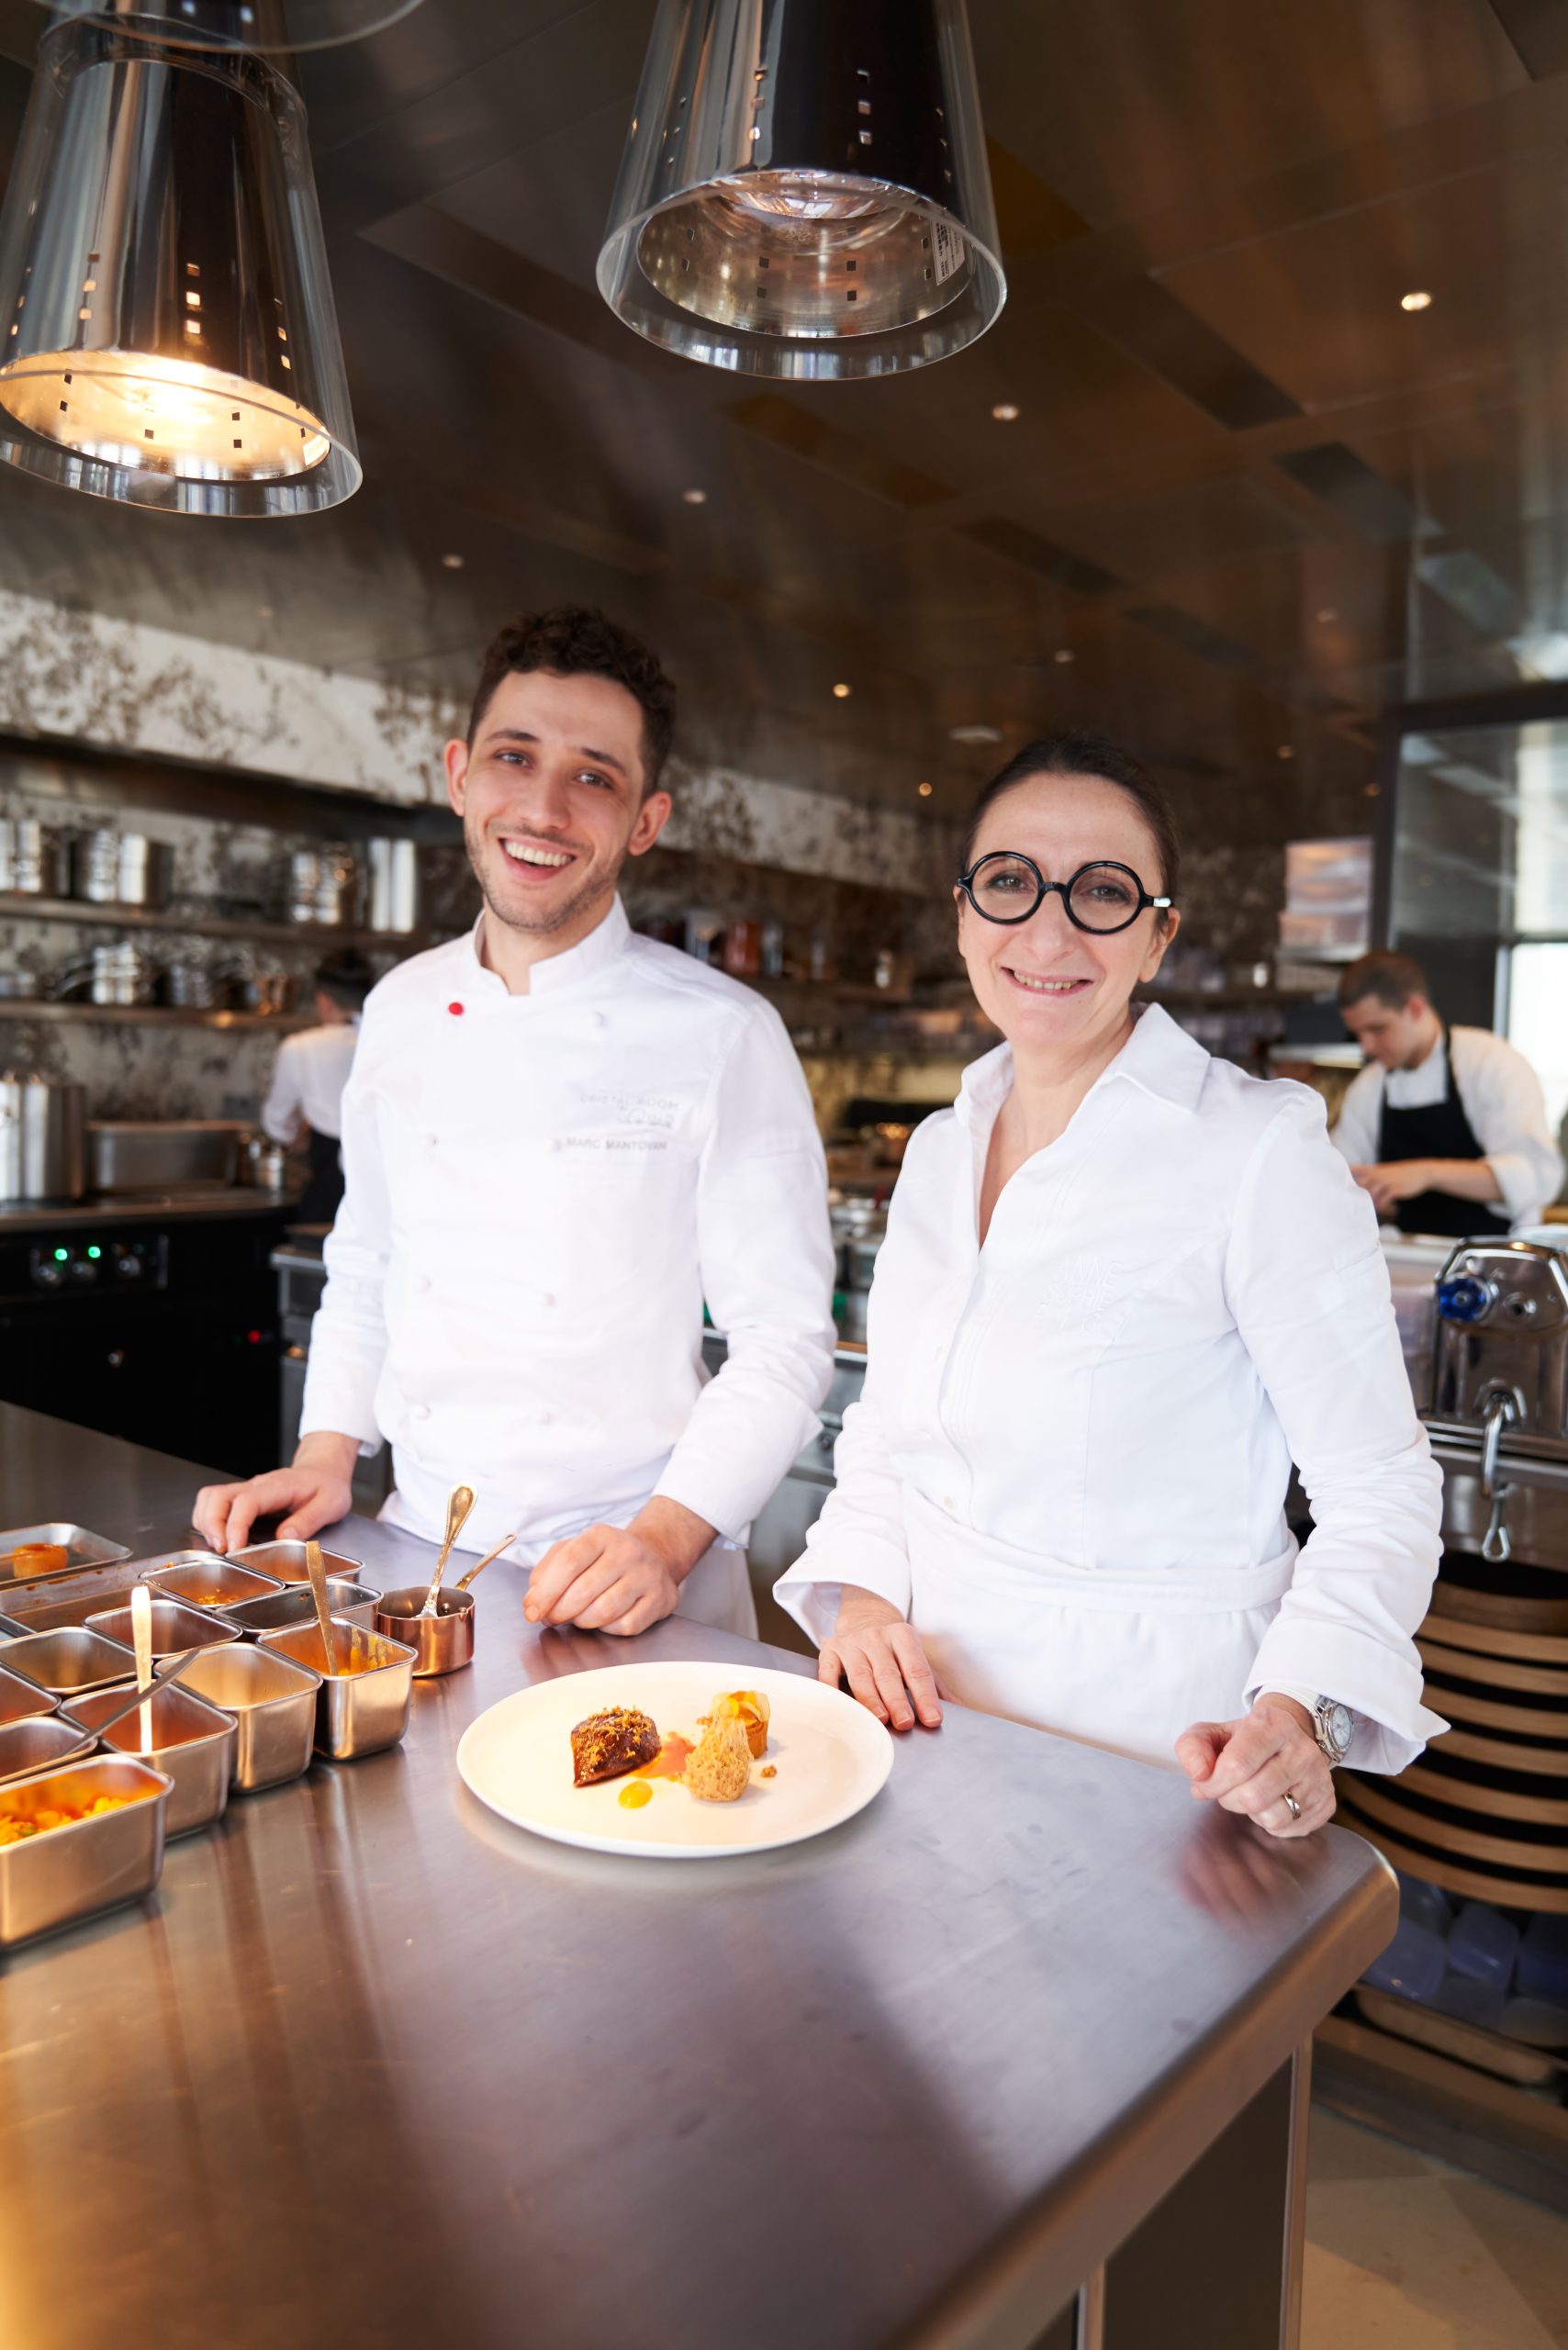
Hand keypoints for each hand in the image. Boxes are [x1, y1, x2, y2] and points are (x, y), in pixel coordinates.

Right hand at [191, 1431, 357, 1552]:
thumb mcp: (330, 1504)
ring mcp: (246, 1490)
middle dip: (212, 1525)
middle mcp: (256, 1485)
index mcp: (277, 1486)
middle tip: (220, 1550)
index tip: (234, 1548)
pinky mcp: (241, 1497)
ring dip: (206, 1523)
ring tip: (217, 1546)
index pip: (247, 1502)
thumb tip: (285, 1536)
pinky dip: (207, 1521)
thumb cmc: (326, 1486)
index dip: (236, 1525)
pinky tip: (218, 1538)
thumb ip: (308, 1521)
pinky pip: (213, 1503)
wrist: (324, 1470)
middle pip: (218, 1496)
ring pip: (210, 1498)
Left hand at [522, 1498, 713, 1635]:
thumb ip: (547, 1571)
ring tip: (577, 1616)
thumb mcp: (573, 1551)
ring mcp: (647, 1576)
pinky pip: (624, 1626)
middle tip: (552, 1618)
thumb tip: (532, 1600)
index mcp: (601, 1536)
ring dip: (582, 1622)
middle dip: (559, 1612)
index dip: (545, 1592)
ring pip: (603, 1612)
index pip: (568, 1563)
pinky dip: (607, 1629)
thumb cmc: (604, 1559)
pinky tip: (603, 1619)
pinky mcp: (659, 1600)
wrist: (654, 1559)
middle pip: (583, 1591)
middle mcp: (628, 1552)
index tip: (532, 1611)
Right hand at [817, 1585, 946, 1730]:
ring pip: (860, 1674)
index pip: (917, 1669)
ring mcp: (852, 1643)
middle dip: (897, 1699)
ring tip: (879, 1719)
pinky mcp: (830, 1650)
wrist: (863, 1619)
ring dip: (870, 1698)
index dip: (925, 1696)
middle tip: (905, 1723)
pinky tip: (837, 1705)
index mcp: (903, 1637)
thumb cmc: (893, 1649)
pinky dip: (831, 1688)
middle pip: (888, 1673)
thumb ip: (934, 1684)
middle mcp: (877, 1638)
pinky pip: (828, 1671)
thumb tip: (961, 1709)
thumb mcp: (915, 1657)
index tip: (933, 1719)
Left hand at [1174, 1696, 1334, 1837]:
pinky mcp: (1326, 1803)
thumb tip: (1200, 1774)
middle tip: (1227, 1789)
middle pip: (1253, 1796)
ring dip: (1250, 1812)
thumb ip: (1193, 1746)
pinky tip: (1270, 1801)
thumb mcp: (1213, 1733)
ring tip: (1250, 1793)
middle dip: (1229, 1799)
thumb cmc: (1244, 1741)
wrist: (1286, 1740)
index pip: (1236, 1766)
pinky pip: (1288, 1829)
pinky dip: (1270, 1822)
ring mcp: (1318, 1778)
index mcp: (1272, 1724)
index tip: (1206, 1783)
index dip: (1213, 1783)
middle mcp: (1302, 1749)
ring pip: (1272, 1816)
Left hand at [1350, 1159, 1429, 1213]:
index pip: (1354, 1169)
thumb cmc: (1402, 1174)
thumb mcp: (1387, 1171)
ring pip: (1370, 1191)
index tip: (1335, 1182)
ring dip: (1367, 1201)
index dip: (1344, 1174)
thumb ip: (1374, 1178)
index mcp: (1375, 1170)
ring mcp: (1386, 1181)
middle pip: (1359, 1183)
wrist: (1423, 1172)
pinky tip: (1379, 1208)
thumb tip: (1364, 1188)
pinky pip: (1383, 1198)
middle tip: (1348, 1204)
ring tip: (1363, 1210)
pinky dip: (1379, 1205)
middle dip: (1353, 1193)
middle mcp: (1378, 1174)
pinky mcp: (1395, 1189)